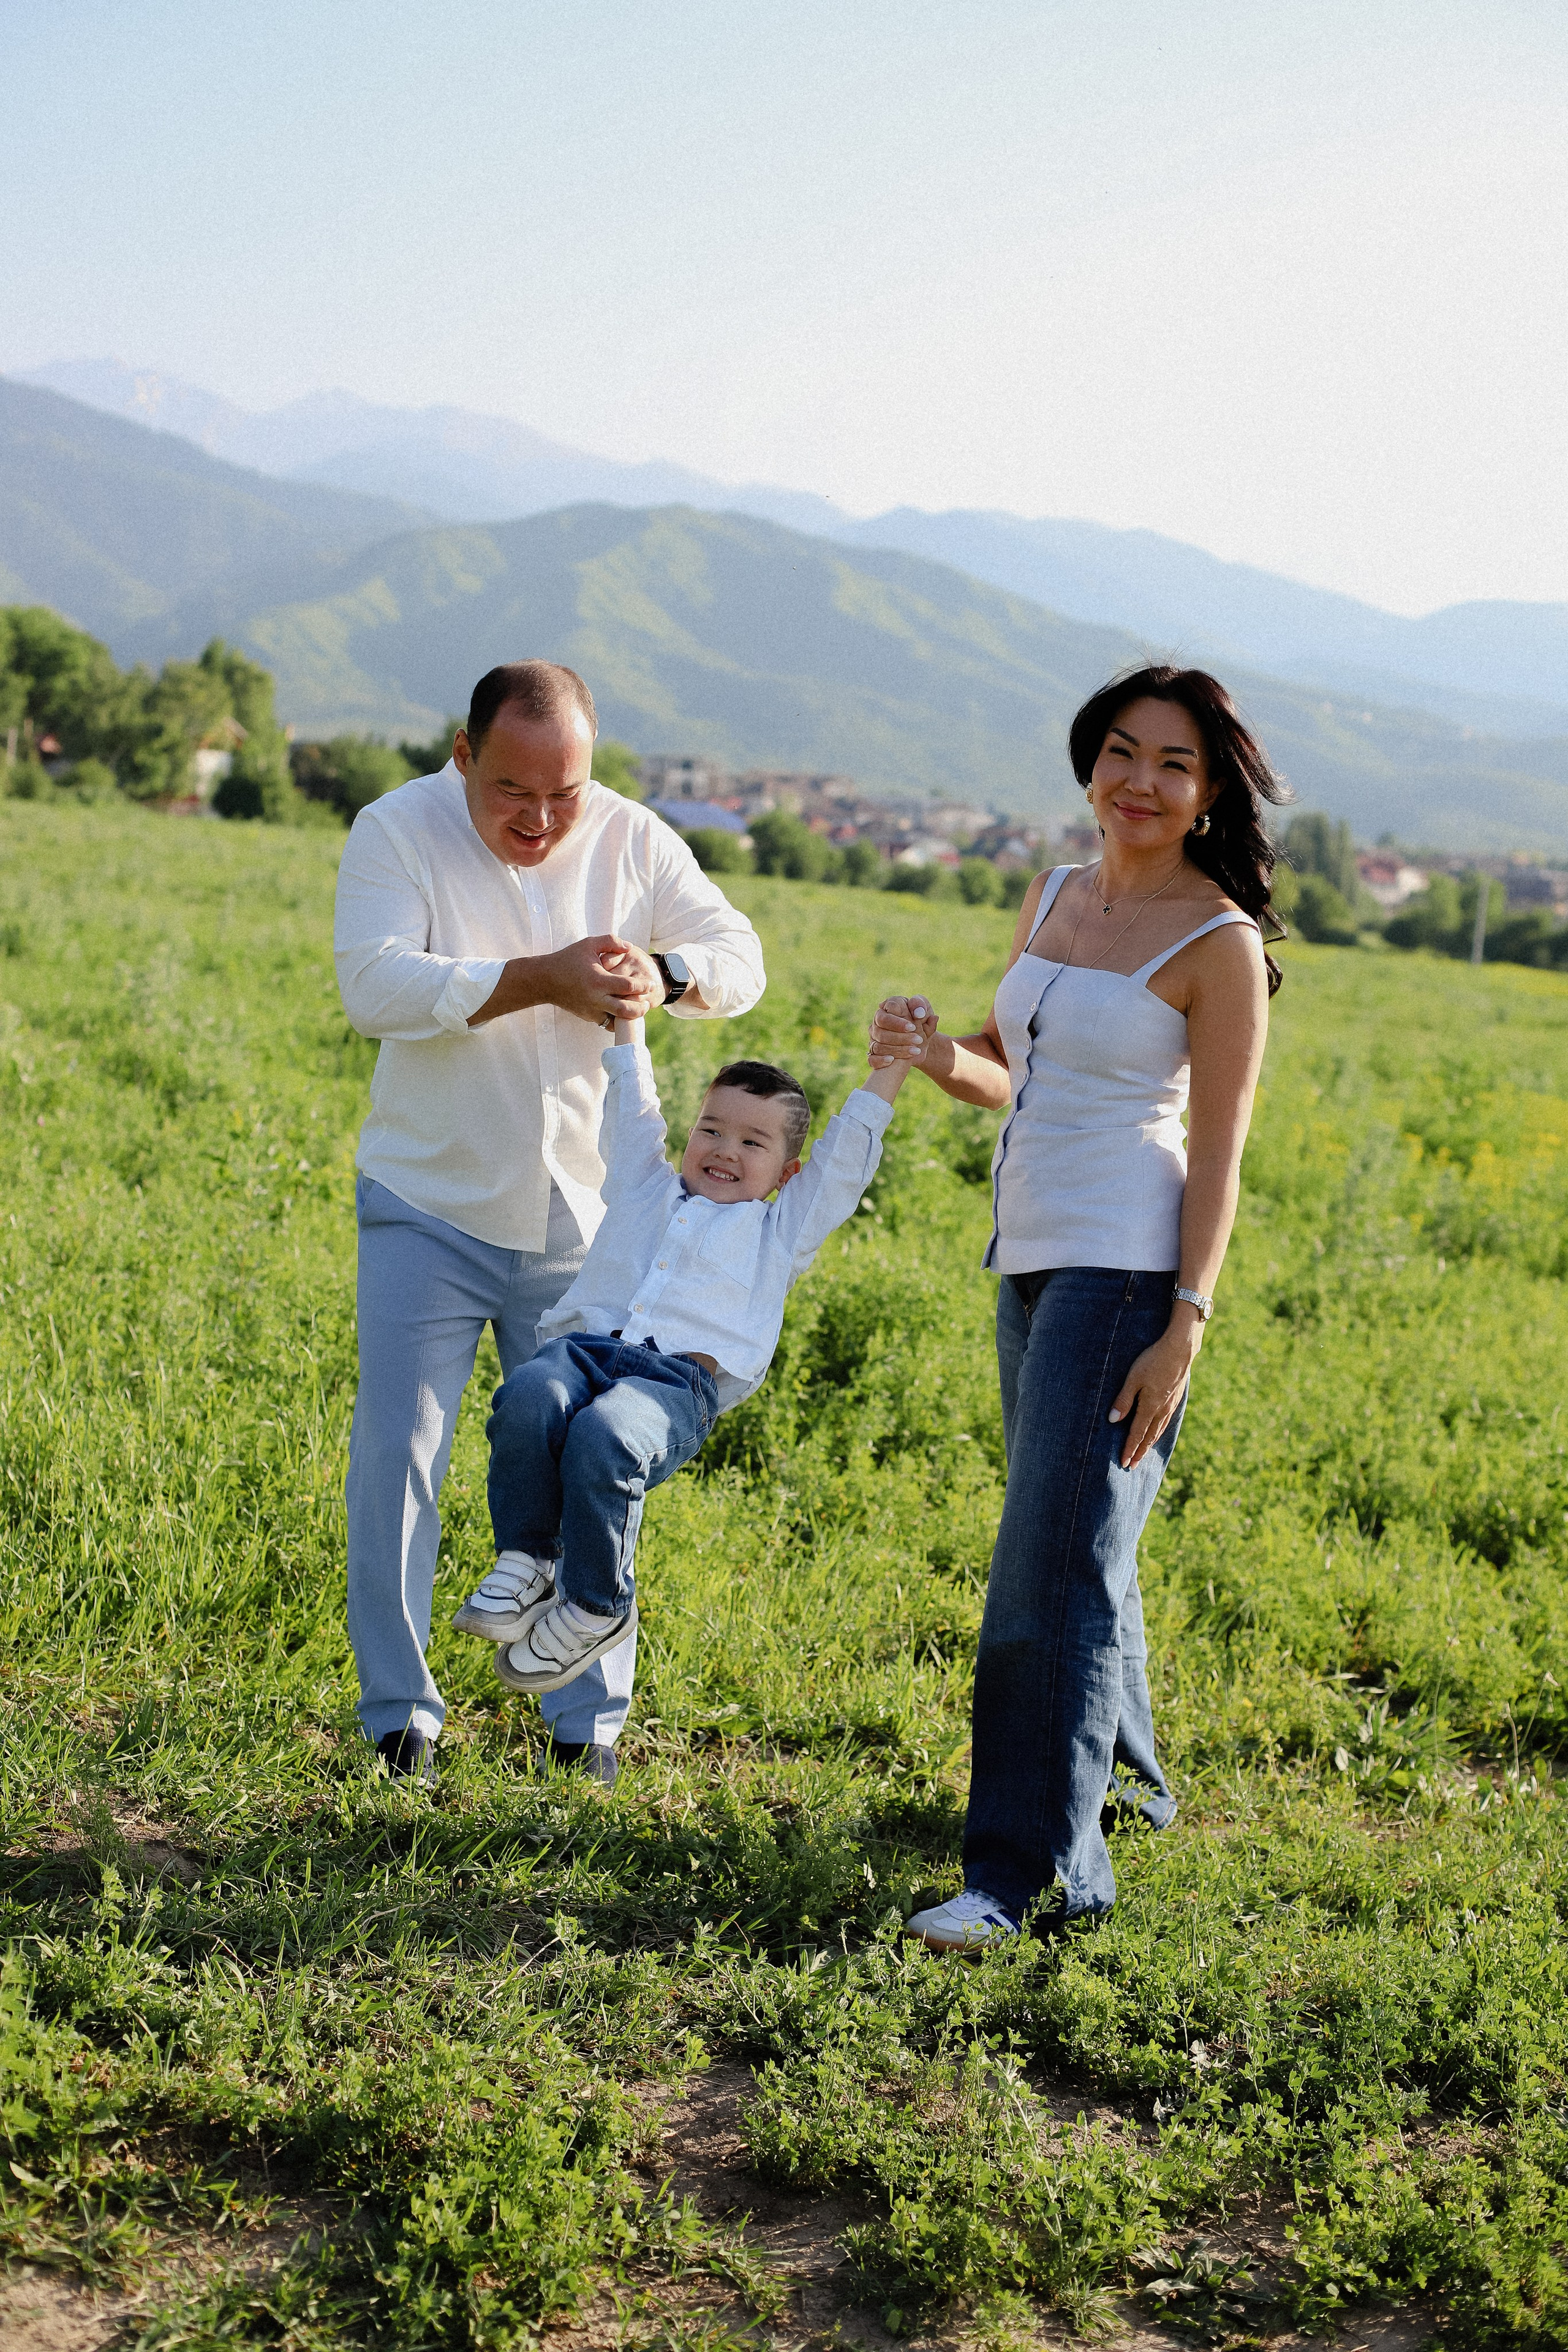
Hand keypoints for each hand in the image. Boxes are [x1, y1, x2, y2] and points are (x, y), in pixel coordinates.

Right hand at [549, 936, 661, 1029]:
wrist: (545, 980)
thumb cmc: (568, 959)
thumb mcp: (588, 944)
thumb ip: (611, 942)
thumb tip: (629, 947)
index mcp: (599, 981)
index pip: (628, 986)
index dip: (643, 986)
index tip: (651, 984)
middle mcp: (596, 999)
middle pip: (626, 1010)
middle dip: (641, 1008)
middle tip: (647, 1002)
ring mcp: (592, 1010)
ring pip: (617, 1021)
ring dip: (630, 1017)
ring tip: (637, 1008)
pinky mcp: (588, 1017)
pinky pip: (607, 1022)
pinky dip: (617, 1020)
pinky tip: (622, 1012)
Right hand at [868, 995, 937, 1069]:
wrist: (920, 1041)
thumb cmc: (921, 1022)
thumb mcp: (925, 1012)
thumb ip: (922, 1007)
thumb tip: (918, 1012)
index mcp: (890, 1005)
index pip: (888, 1009)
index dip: (898, 1020)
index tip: (913, 1028)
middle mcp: (878, 1020)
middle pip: (881, 1027)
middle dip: (900, 1036)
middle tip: (918, 1040)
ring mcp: (874, 1036)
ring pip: (878, 1044)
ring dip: (897, 1049)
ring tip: (916, 1051)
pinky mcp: (873, 1052)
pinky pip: (872, 1058)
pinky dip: (880, 1060)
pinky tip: (891, 1060)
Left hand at [1107, 1325, 1199, 1469]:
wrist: (1180, 1349)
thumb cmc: (1153, 1361)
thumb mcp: (1133, 1378)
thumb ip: (1123, 1400)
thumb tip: (1112, 1420)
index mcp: (1150, 1407)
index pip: (1136, 1434)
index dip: (1129, 1449)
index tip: (1124, 1463)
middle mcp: (1162, 1410)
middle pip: (1149, 1437)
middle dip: (1139, 1452)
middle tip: (1132, 1466)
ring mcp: (1170, 1405)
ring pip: (1158, 1430)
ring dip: (1149, 1444)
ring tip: (1143, 1453)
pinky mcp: (1175, 1398)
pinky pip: (1166, 1422)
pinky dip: (1159, 1432)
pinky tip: (1157, 1432)